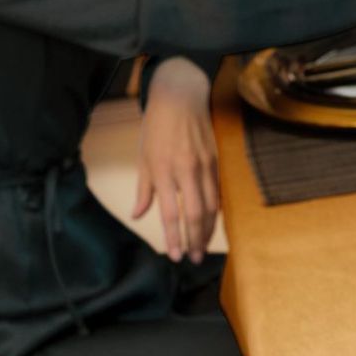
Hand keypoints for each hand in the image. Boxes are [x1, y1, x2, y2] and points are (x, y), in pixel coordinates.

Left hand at [132, 57, 219, 264]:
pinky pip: (217, 192)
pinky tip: (212, 223)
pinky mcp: (215, 160)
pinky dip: (215, 211)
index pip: (171, 213)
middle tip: (195, 258)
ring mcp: (204, 165)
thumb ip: (144, 190)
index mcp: (164, 169)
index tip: (175, 255)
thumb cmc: (157, 127)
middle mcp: (186, 170)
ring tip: (203, 246)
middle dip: (195, 239)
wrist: (180, 97)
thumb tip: (138, 215)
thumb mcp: (143, 157)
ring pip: (211, 205)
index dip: (174, 237)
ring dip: (207, 229)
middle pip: (195, 213)